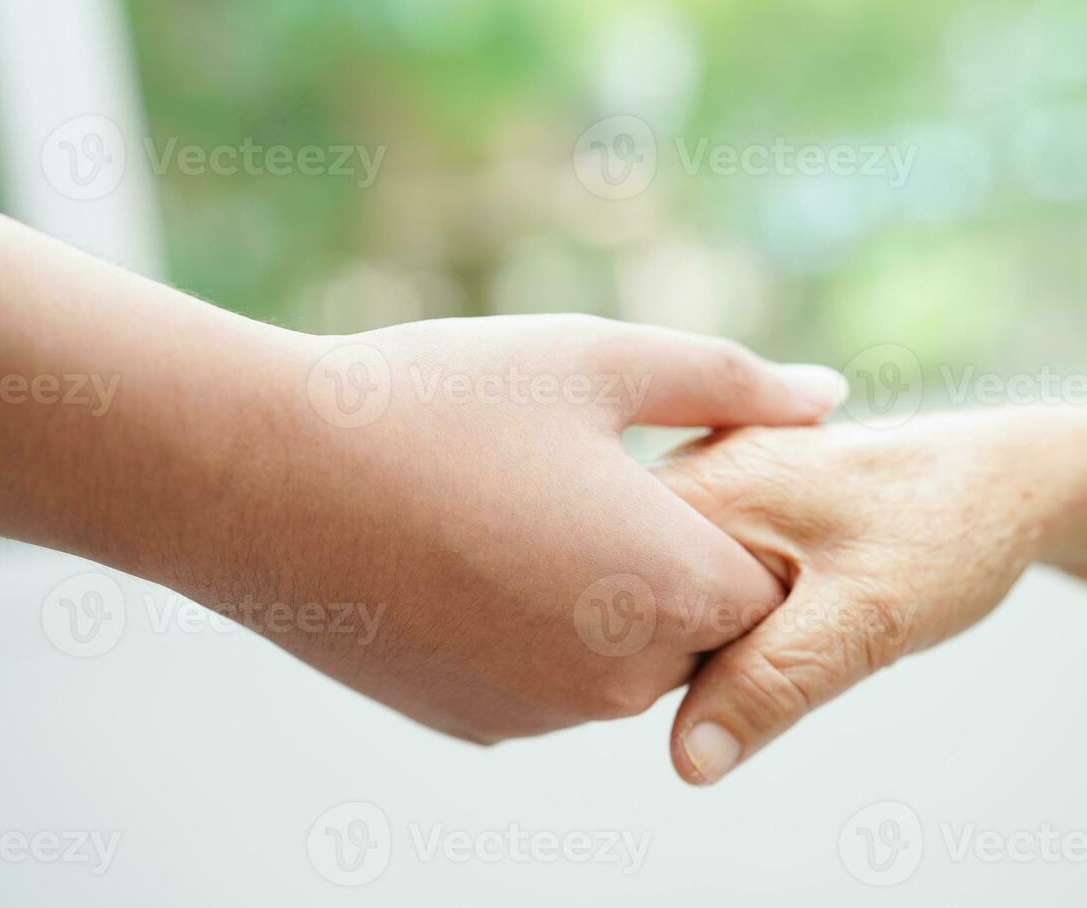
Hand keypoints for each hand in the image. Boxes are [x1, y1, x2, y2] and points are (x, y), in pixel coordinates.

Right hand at [204, 315, 846, 743]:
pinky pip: (554, 681)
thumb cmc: (436, 401)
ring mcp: (544, 713)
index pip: (772, 587)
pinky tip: (472, 554)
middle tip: (592, 478)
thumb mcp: (599, 360)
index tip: (673, 472)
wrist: (257, 478)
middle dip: (675, 562)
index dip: (736, 523)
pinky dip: (541, 629)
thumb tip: (829, 395)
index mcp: (669, 588)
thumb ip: (733, 384)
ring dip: (606, 597)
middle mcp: (620, 678)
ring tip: (522, 505)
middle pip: (702, 628)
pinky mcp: (480, 725)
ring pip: (626, 657)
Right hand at [654, 408, 1086, 782]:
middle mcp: (686, 473)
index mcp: (701, 487)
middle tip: (796, 631)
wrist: (1007, 481)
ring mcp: (703, 485)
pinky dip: (725, 611)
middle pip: (633, 603)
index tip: (755, 663)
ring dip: (711, 633)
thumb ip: (772, 682)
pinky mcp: (724, 503)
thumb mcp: (867, 618)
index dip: (671, 664)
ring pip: (662, 597)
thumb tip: (688, 759)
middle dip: (691, 647)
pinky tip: (786, 603)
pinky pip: (689, 579)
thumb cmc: (949, 532)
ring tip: (804, 608)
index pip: (622, 606)